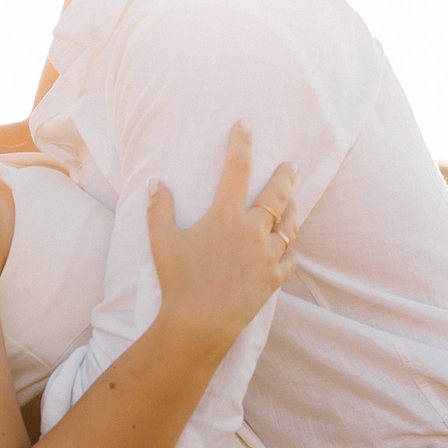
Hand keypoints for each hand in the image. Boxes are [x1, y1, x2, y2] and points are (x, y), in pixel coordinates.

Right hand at [146, 124, 299, 348]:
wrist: (200, 323)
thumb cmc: (178, 281)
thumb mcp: (162, 242)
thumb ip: (158, 209)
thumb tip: (154, 182)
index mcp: (225, 216)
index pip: (236, 170)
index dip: (241, 144)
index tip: (245, 125)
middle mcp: (252, 231)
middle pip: (277, 196)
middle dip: (285, 177)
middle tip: (291, 166)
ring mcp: (267, 255)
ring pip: (290, 226)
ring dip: (292, 211)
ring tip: (293, 203)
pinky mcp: (274, 278)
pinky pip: (290, 258)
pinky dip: (289, 249)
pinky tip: (287, 246)